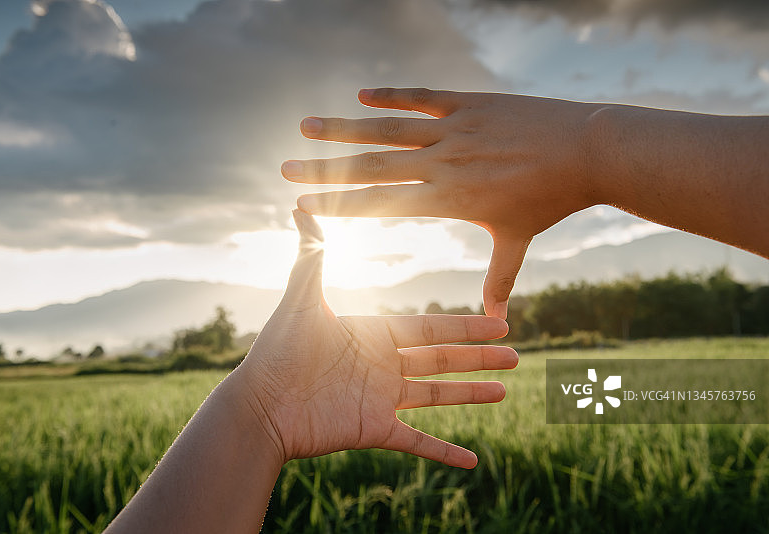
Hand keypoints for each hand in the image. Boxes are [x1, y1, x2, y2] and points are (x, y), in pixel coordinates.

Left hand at [236, 209, 517, 468]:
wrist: (258, 407)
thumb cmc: (277, 352)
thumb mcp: (301, 300)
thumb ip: (312, 256)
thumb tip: (300, 209)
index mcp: (373, 335)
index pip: (430, 327)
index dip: (465, 325)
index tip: (498, 321)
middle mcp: (382, 366)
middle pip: (441, 359)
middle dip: (479, 357)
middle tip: (516, 355)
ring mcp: (381, 400)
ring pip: (437, 397)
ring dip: (471, 395)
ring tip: (504, 391)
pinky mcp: (374, 431)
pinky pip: (418, 443)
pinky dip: (445, 453)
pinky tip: (473, 462)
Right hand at [281, 88, 600, 317]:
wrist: (587, 150)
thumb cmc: (550, 200)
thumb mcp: (517, 238)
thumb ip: (500, 277)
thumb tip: (497, 318)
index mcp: (447, 198)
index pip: (381, 203)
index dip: (339, 204)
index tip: (302, 203)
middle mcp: (442, 163)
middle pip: (371, 166)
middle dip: (324, 168)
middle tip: (286, 165)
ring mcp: (454, 129)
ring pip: (388, 128)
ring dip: (344, 127)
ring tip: (306, 125)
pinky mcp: (469, 102)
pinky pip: (421, 96)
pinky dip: (391, 95)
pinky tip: (361, 94)